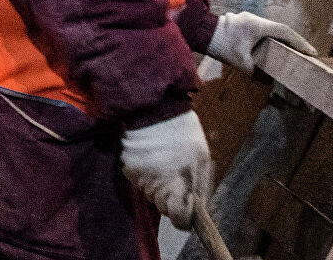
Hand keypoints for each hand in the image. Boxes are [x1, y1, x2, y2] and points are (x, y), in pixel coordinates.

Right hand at [120, 110, 212, 229]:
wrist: (155, 110)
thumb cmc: (184, 135)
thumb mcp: (203, 161)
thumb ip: (200, 189)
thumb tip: (198, 210)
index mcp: (179, 187)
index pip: (180, 221)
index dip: (184, 217)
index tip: (187, 207)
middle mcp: (158, 187)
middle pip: (164, 209)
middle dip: (171, 199)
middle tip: (176, 179)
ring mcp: (141, 180)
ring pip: (151, 195)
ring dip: (158, 186)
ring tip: (164, 164)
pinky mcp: (129, 171)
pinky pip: (139, 182)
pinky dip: (145, 176)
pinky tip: (151, 160)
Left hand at [207, 11, 316, 74]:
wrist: (199, 31)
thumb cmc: (220, 44)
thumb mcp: (240, 61)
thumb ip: (255, 71)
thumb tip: (267, 81)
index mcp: (257, 25)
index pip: (285, 32)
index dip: (299, 42)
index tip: (311, 52)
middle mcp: (254, 19)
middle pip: (280, 30)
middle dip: (293, 42)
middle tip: (305, 53)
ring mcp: (247, 19)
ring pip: (270, 29)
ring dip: (280, 40)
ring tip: (291, 52)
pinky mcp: (241, 23)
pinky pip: (261, 30)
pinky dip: (269, 39)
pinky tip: (271, 48)